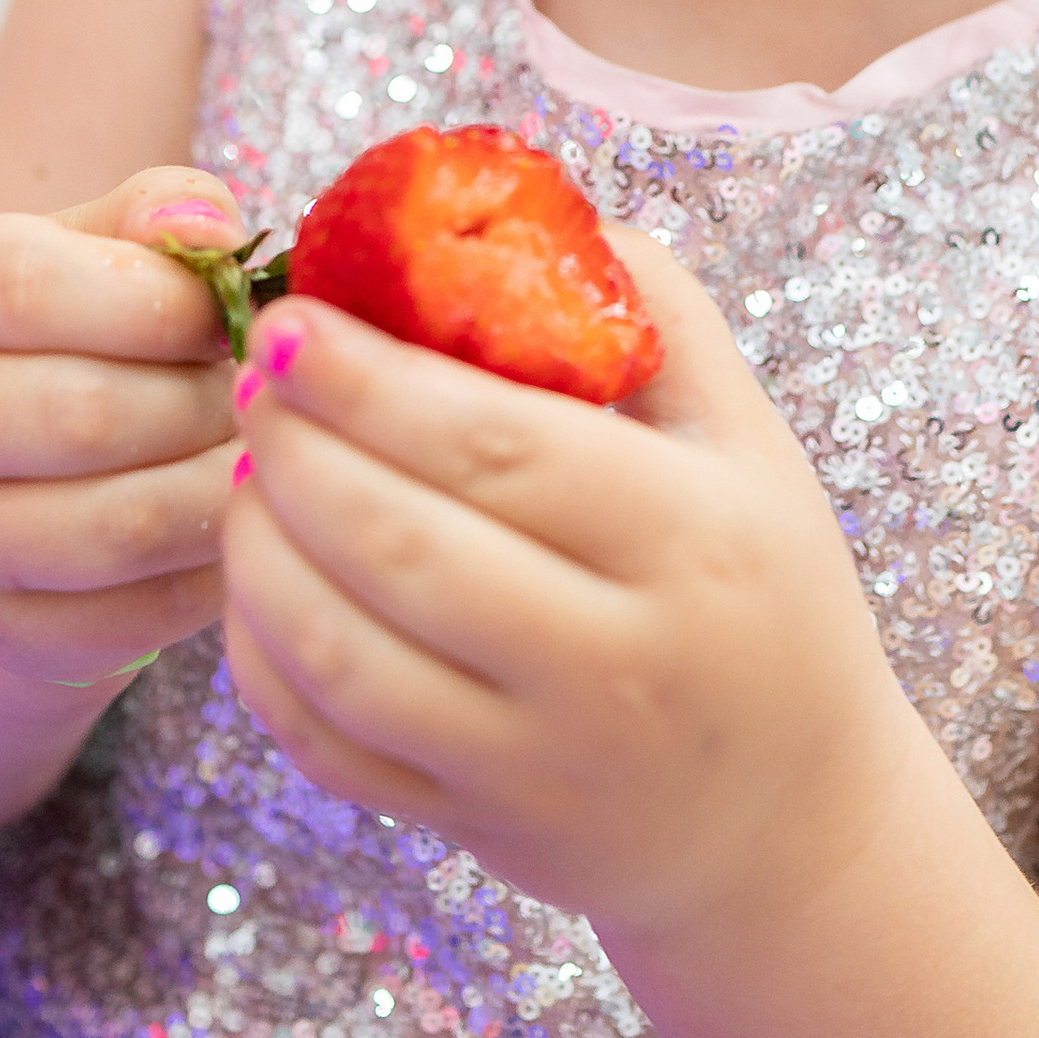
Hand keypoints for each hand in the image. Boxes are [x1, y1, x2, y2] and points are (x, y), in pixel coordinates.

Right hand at [0, 165, 244, 690]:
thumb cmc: (88, 333)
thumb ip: (163, 212)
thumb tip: (214, 233)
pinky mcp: (7, 628)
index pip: (26, 288)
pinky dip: (215, 565)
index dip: (156, 297)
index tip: (221, 310)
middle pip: (84, 415)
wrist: (15, 478)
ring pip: (121, 525)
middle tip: (253, 389)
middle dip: (203, 399)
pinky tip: (230, 517)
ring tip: (250, 448)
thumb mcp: (109, 246)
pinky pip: (144, 612)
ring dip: (219, 484)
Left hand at [221, 233, 924, 939]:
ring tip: (248, 469)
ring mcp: (539, 760)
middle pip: (402, 542)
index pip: (498, 443)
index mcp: (692, 540)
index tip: (292, 316)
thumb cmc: (763, 597)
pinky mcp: (476, 826)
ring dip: (260, 547)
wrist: (790, 823)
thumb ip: (656, 314)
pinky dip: (265, 655)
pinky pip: (328, 741)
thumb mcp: (750, 447)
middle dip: (297, 446)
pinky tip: (261, 580)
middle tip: (249, 377)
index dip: (371, 378)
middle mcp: (618, 662)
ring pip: (344, 651)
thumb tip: (521, 210)